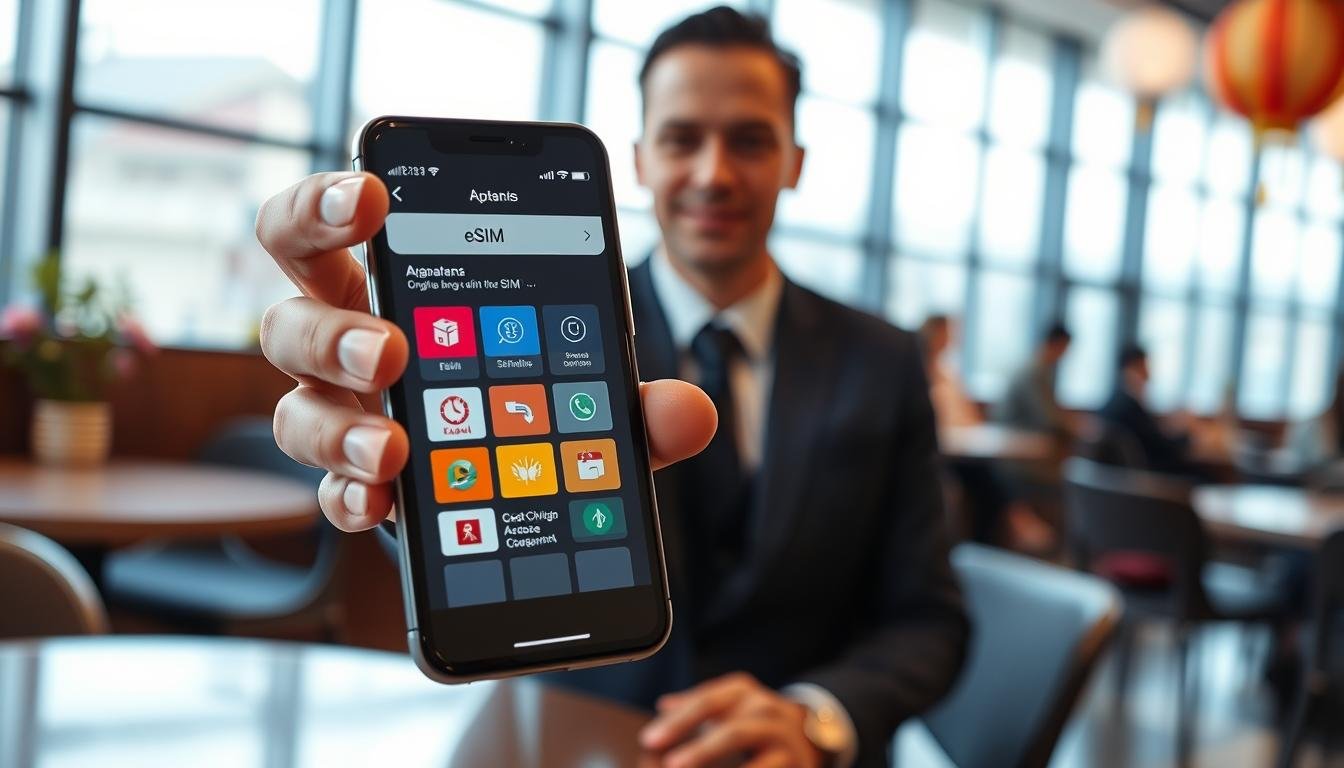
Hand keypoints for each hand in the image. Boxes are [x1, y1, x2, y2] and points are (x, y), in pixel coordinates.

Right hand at [255, 172, 716, 529]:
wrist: (524, 497)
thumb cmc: (540, 408)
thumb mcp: (594, 398)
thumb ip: (635, 400)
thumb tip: (689, 412)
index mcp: (397, 291)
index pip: (327, 230)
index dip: (327, 202)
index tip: (369, 195)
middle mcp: (352, 352)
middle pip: (289, 316)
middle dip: (331, 330)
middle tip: (394, 353)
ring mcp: (347, 424)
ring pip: (294, 413)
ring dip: (341, 429)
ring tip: (399, 449)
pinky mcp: (358, 489)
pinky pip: (330, 495)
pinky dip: (353, 500)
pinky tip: (386, 505)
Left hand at [639, 673, 822, 767]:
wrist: (813, 735)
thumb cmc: (758, 722)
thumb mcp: (731, 706)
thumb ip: (698, 707)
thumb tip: (663, 706)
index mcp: (744, 693)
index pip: (707, 702)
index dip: (678, 721)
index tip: (650, 739)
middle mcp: (767, 710)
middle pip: (729, 728)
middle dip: (696, 746)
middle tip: (667, 762)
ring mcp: (784, 739)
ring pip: (745, 744)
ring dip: (710, 755)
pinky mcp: (796, 763)